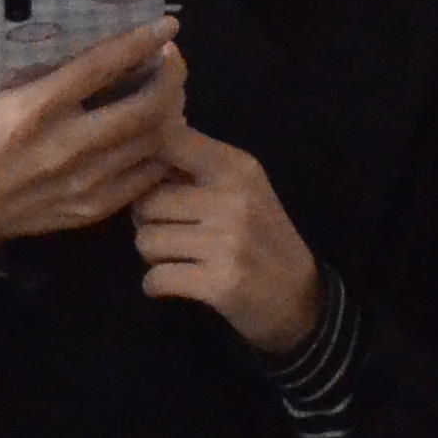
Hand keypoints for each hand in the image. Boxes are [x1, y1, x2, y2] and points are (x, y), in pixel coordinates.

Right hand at [0, 3, 187, 245]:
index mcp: (34, 110)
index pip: (100, 69)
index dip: (139, 44)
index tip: (166, 26)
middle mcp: (66, 146)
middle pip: (142, 110)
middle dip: (170, 80)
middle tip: (171, 61)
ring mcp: (83, 183)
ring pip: (149, 144)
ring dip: (170, 114)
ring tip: (169, 92)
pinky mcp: (90, 209)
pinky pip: (143, 180)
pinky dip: (160, 153)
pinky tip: (159, 134)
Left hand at [134, 127, 323, 354]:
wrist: (300, 297)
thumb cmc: (261, 238)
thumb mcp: (241, 190)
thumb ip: (195, 168)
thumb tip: (137, 149)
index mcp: (236, 167)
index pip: (169, 141)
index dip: (143, 162)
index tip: (149, 184)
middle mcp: (233, 198)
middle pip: (147, 202)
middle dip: (148, 223)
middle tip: (170, 235)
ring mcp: (227, 241)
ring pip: (146, 240)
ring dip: (154, 256)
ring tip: (178, 259)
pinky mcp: (220, 282)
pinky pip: (156, 278)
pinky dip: (156, 285)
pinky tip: (176, 284)